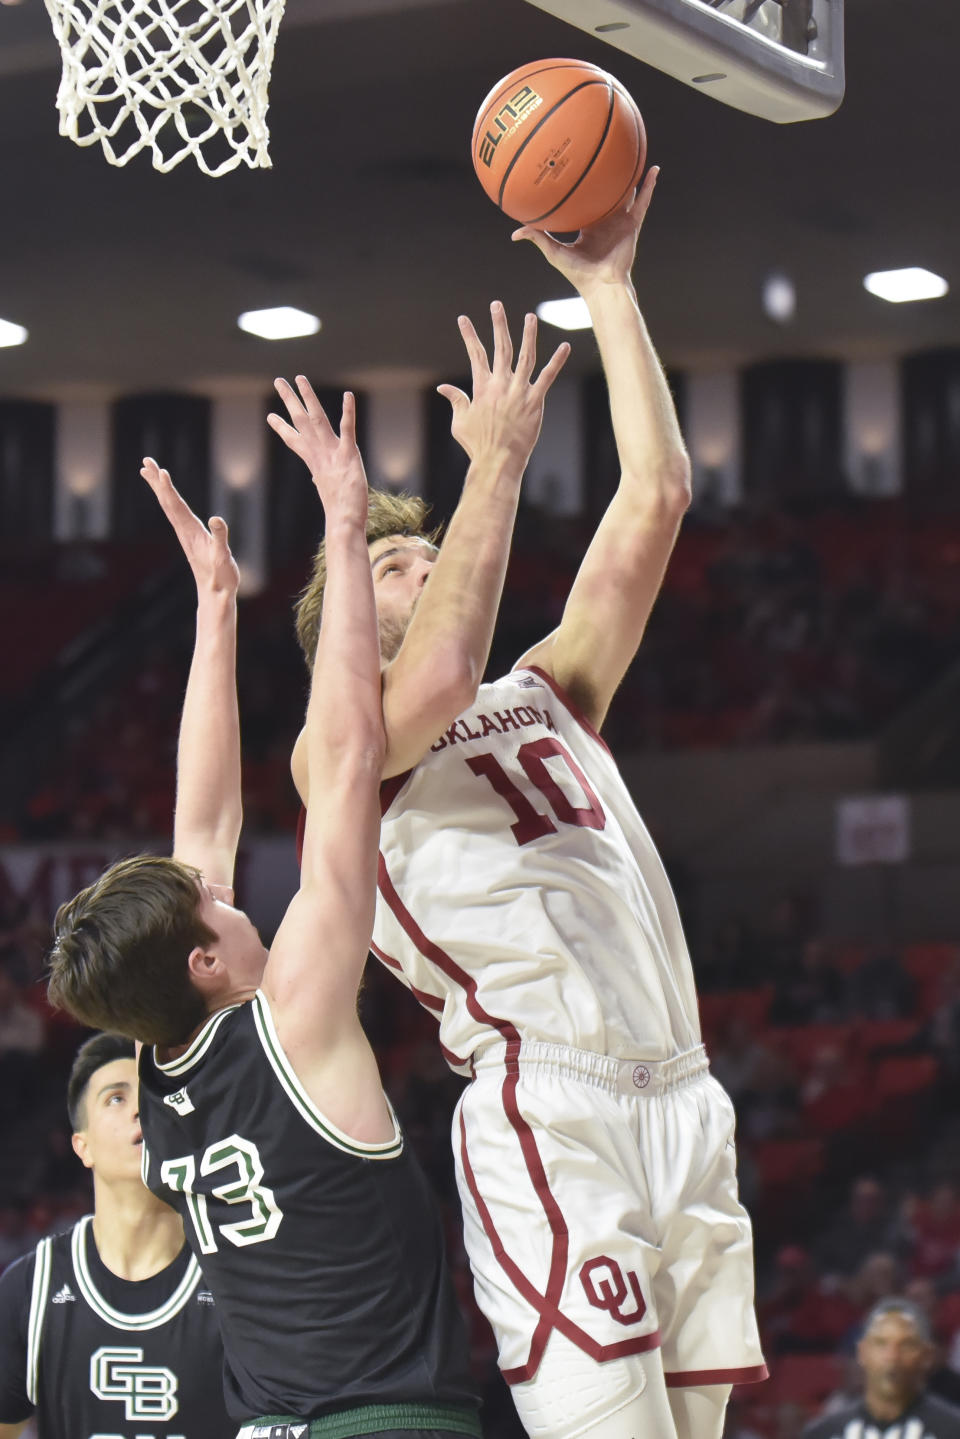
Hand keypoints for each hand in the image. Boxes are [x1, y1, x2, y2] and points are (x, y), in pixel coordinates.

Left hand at [141, 458, 238, 597]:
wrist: (216, 594)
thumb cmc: (221, 577)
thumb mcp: (223, 557)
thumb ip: (220, 538)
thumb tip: (217, 520)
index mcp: (190, 531)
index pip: (175, 505)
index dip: (167, 488)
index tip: (160, 471)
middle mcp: (184, 530)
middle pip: (166, 501)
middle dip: (156, 481)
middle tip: (146, 461)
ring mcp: (185, 533)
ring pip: (168, 505)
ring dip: (159, 487)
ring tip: (149, 471)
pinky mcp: (189, 536)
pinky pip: (175, 512)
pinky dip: (169, 499)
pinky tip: (167, 495)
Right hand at [268, 378, 367, 528]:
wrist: (345, 523)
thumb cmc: (340, 514)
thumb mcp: (329, 492)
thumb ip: (324, 481)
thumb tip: (318, 481)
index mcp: (315, 463)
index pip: (295, 441)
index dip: (283, 428)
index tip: (271, 416)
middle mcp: (320, 454)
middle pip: (301, 422)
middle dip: (290, 400)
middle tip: (278, 381)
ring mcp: (333, 453)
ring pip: (317, 419)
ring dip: (308, 397)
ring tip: (299, 378)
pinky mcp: (348, 455)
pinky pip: (347, 429)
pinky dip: (347, 412)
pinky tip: (348, 395)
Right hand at [437, 301, 569, 469]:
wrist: (497, 461)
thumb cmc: (477, 445)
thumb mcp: (460, 422)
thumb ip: (455, 400)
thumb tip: (443, 388)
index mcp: (482, 387)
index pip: (475, 354)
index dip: (469, 335)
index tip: (463, 319)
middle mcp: (501, 385)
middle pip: (501, 348)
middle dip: (498, 324)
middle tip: (496, 305)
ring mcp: (519, 392)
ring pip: (526, 356)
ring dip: (528, 335)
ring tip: (531, 316)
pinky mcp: (535, 402)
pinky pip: (548, 377)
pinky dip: (557, 361)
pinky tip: (565, 346)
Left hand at [511, 166, 658, 294]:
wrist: (601, 284)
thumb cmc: (577, 272)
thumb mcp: (553, 250)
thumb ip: (537, 237)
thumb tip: (514, 233)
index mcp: (589, 228)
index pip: (585, 204)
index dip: (583, 191)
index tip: (578, 173)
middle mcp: (606, 223)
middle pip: (607, 196)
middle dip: (608, 179)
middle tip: (607, 156)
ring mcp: (621, 223)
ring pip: (628, 195)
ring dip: (632, 177)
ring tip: (635, 155)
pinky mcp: (633, 225)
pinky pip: (643, 202)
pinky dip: (650, 187)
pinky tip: (654, 170)